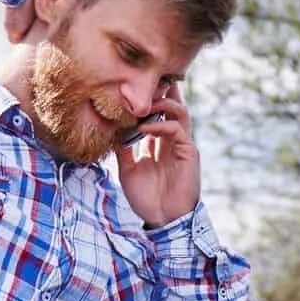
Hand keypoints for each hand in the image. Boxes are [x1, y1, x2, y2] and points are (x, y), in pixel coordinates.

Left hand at [116, 82, 200, 227]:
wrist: (162, 220)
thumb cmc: (146, 198)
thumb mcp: (128, 169)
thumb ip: (123, 148)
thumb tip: (110, 128)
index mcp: (159, 143)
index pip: (157, 112)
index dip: (149, 99)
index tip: (131, 86)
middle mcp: (172, 140)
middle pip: (171, 105)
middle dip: (159, 91)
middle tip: (140, 81)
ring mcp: (182, 145)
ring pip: (179, 111)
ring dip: (162, 103)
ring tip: (143, 102)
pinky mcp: (188, 152)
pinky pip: (177, 130)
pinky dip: (160, 125)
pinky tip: (144, 128)